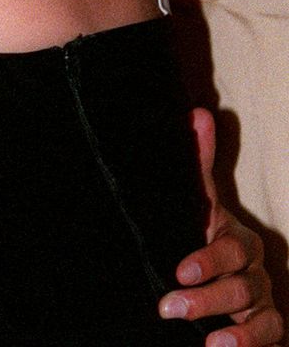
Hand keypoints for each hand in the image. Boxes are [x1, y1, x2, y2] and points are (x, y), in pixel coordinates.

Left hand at [158, 108, 283, 345]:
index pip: (229, 247)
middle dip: (206, 295)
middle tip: (169, 305)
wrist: (209, 274)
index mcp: (236, 236)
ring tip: (191, 330)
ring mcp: (263, 298)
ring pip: (252, 310)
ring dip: (223, 322)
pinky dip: (247, 343)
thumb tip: (199, 114)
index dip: (207, 259)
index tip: (178, 271)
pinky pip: (269, 335)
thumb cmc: (201, 233)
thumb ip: (198, 163)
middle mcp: (254, 267)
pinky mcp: (269, 325)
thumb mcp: (198, 202)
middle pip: (239, 283)